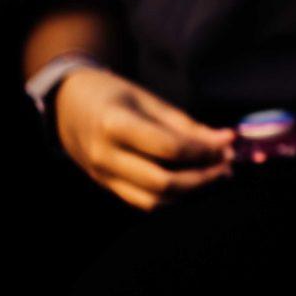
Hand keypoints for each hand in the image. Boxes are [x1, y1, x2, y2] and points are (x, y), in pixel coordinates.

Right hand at [55, 69, 234, 210]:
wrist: (67, 105)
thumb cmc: (112, 94)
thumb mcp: (148, 99)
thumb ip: (186, 125)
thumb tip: (225, 142)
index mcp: (115, 124)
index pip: (169, 148)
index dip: (204, 150)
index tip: (229, 143)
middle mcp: (106, 156)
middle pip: (163, 182)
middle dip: (203, 177)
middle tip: (227, 165)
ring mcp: (103, 176)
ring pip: (155, 201)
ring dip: (191, 192)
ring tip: (215, 174)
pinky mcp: (107, 186)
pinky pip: (144, 201)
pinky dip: (173, 197)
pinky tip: (193, 181)